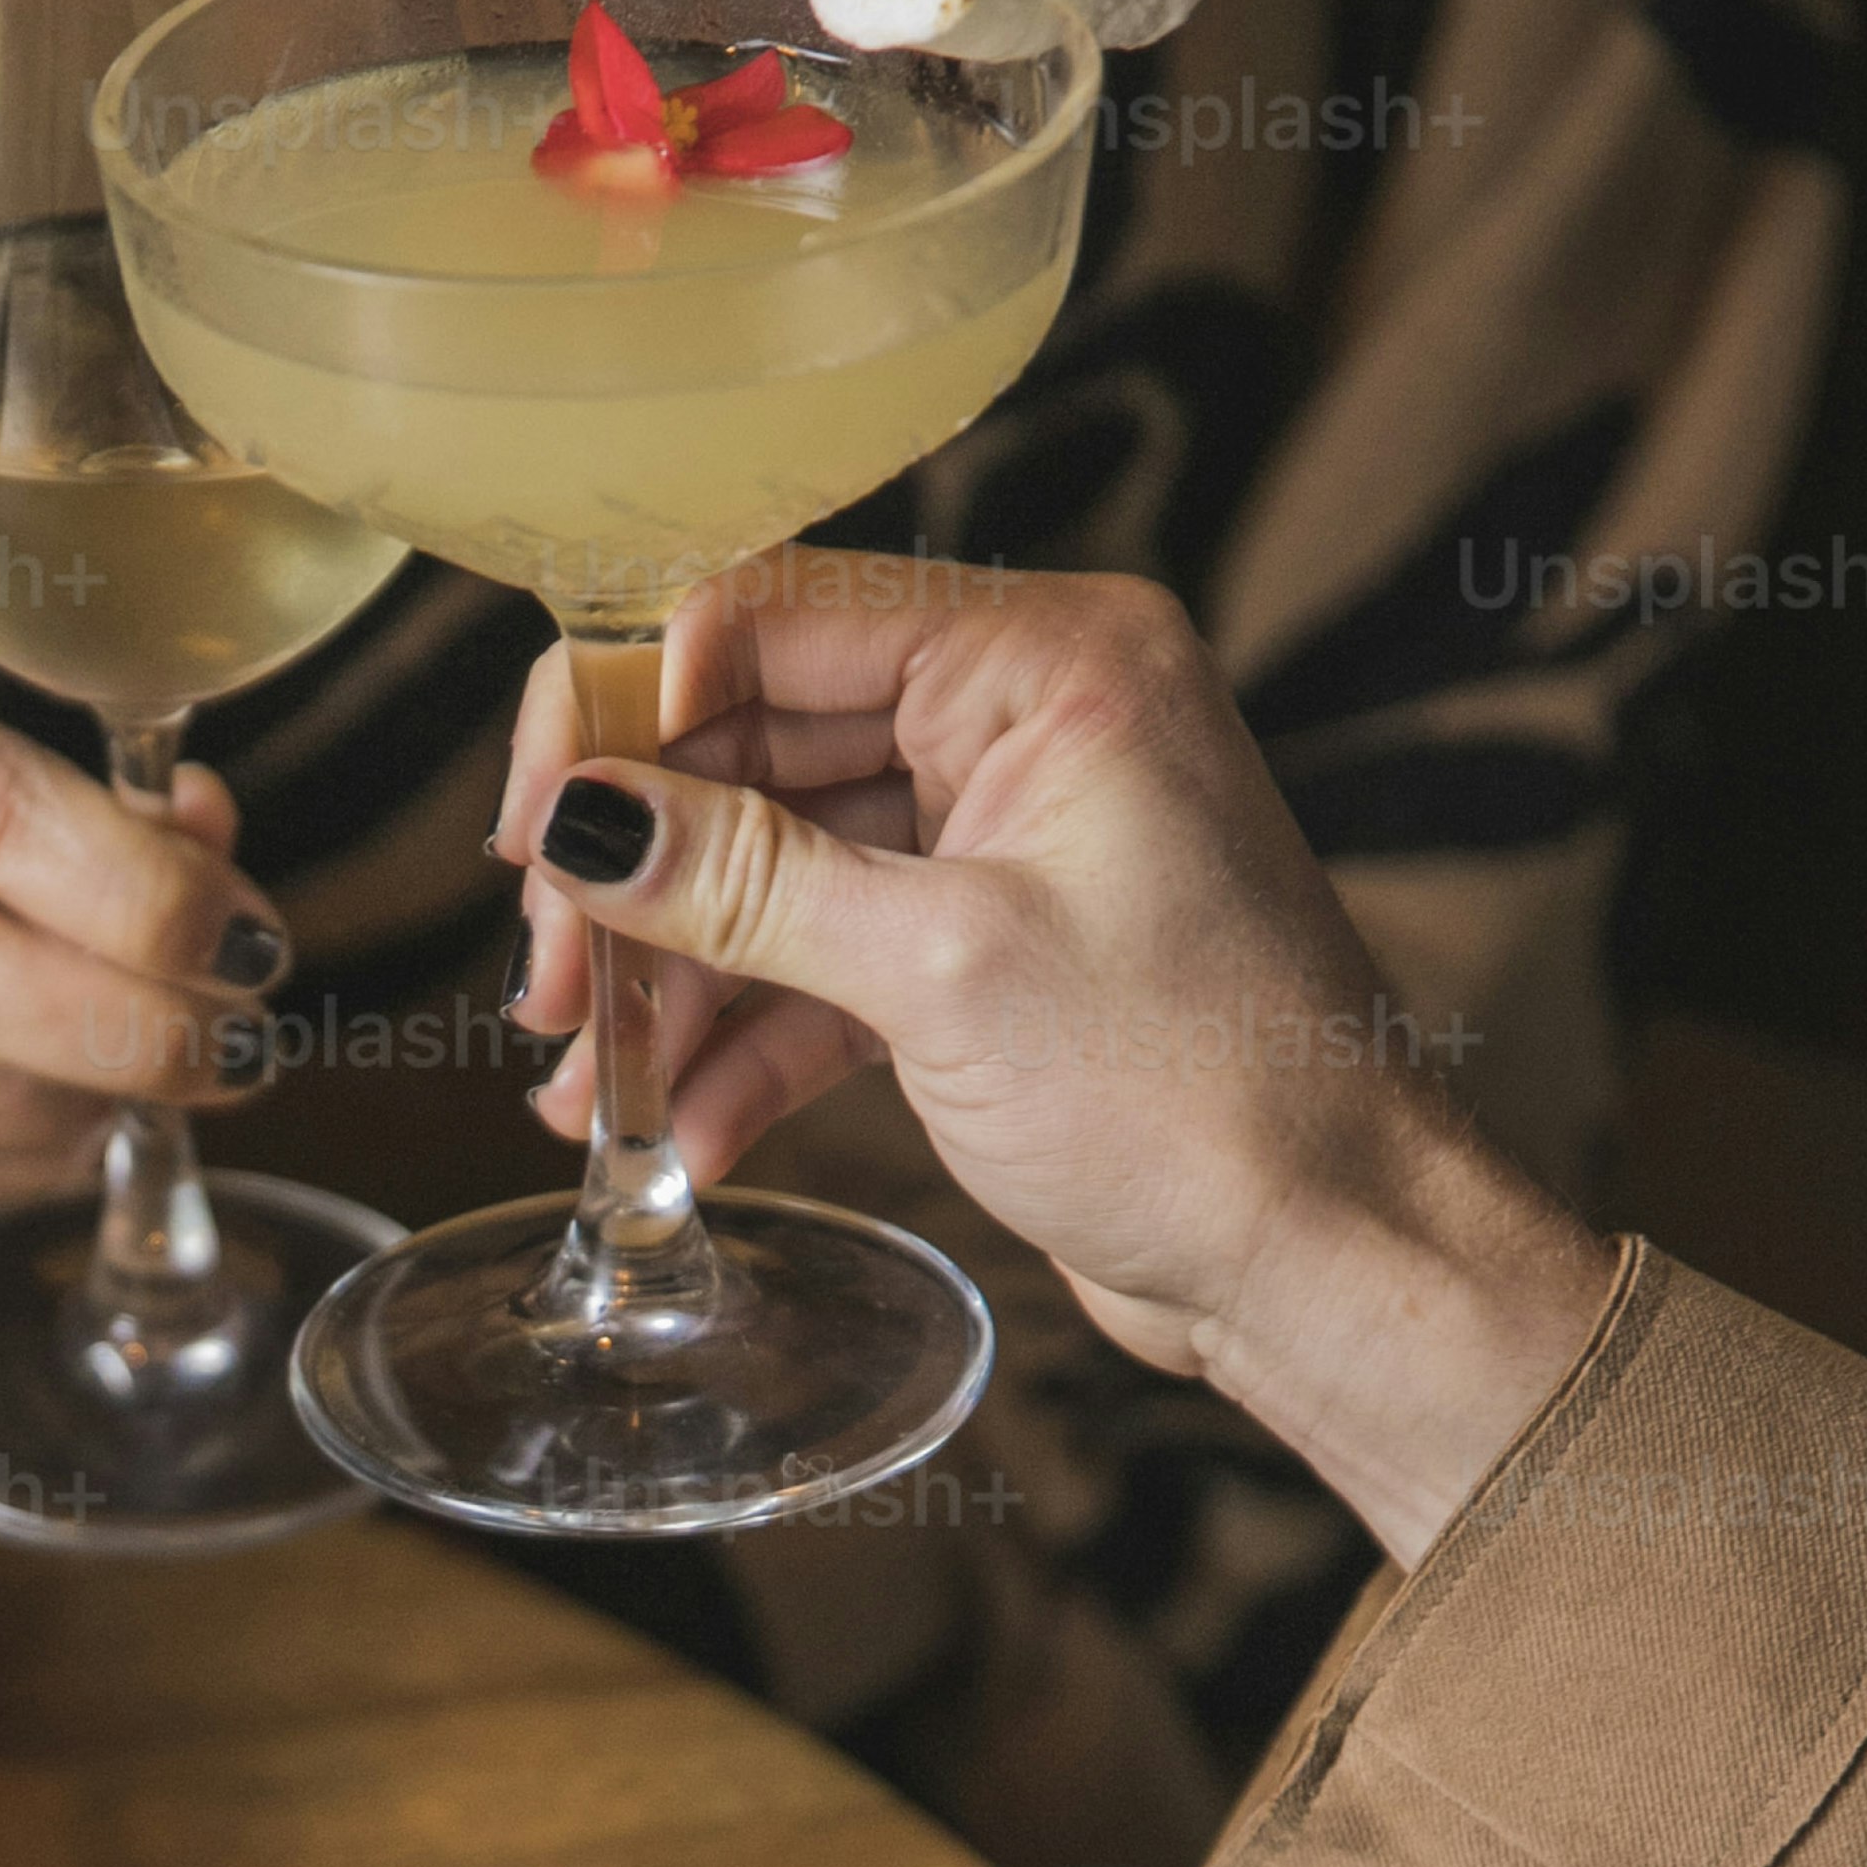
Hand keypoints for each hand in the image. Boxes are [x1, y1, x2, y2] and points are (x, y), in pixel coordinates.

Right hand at [0, 667, 289, 1271]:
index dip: (132, 890)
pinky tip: (52, 1142)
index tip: (244, 948)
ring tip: (137, 1095)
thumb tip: (201, 829)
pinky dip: (1, 1172)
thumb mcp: (20, 813)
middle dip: (115, 1020)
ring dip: (58, 1107)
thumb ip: (120, 826)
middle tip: (230, 1050)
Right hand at [499, 563, 1616, 1565]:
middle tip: (546, 977)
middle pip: (761, 741)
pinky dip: (749, 1039)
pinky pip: (827, 960)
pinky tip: (676, 1131)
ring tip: (586, 1080)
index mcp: (1049, 657)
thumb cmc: (1201, 1092)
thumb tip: (584, 821)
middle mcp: (1027, 718)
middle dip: (638, 866)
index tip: (537, 826)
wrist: (1329, 1255)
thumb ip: (748, 881)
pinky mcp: (992, 951)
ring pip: (778, 863)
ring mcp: (1007, 837)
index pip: (781, 611)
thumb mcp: (946, 970)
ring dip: (675, 972)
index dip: (633, 707)